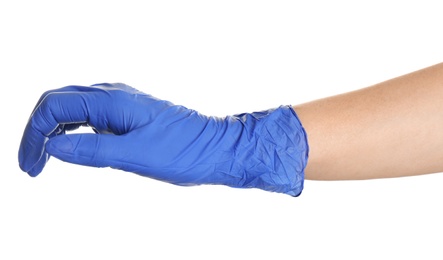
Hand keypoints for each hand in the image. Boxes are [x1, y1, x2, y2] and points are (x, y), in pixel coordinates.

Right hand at [18, 83, 307, 195]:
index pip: (54, 105)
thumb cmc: (184, 152)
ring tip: (45, 161)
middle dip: (38, 132)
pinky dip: (73, 131)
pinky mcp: (129, 114)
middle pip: (58, 103)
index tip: (30, 166)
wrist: (217, 148)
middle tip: (32, 167)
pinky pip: (90, 116)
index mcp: (112, 100)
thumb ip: (93, 149)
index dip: (33, 134)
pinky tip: (73, 148)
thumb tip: (53, 145)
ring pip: (73, 109)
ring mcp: (122, 103)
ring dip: (54, 132)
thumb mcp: (136, 156)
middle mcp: (114, 95)